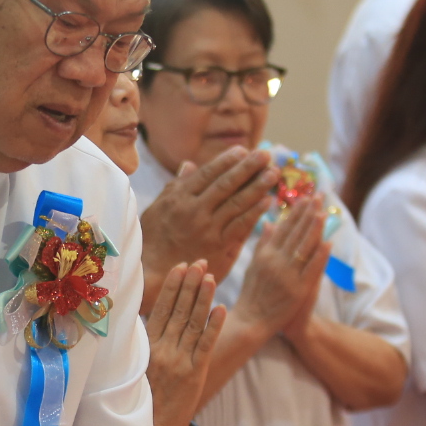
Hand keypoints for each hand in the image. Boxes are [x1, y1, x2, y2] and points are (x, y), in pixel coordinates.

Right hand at [138, 147, 277, 304]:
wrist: (153, 275)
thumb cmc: (153, 240)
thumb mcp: (156, 209)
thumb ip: (175, 187)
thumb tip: (189, 165)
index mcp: (178, 199)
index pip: (208, 174)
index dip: (227, 160)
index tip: (243, 149)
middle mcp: (194, 211)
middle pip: (226, 184)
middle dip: (247, 168)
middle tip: (265, 155)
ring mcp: (207, 229)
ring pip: (237, 203)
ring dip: (257, 187)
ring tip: (273, 174)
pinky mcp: (218, 247)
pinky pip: (240, 226)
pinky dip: (255, 212)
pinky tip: (267, 201)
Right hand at [143, 261, 223, 425]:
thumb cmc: (142, 397)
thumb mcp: (138, 367)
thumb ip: (147, 343)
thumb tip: (151, 318)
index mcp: (148, 346)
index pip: (162, 309)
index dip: (173, 287)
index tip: (181, 267)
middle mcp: (163, 349)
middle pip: (179, 310)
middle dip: (190, 284)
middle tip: (200, 262)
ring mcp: (179, 361)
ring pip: (193, 323)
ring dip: (203, 298)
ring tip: (211, 276)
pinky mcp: (194, 373)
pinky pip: (205, 345)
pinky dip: (214, 326)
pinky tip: (222, 308)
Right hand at [232, 198, 329, 344]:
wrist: (252, 322)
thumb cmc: (252, 295)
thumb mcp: (253, 266)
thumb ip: (263, 244)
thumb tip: (270, 222)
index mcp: (265, 254)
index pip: (283, 228)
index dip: (296, 212)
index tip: (306, 197)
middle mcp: (275, 261)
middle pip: (295, 233)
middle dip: (308, 213)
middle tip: (319, 196)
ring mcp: (287, 275)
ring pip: (303, 247)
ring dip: (314, 228)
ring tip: (323, 212)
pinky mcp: (298, 289)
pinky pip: (311, 269)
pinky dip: (320, 256)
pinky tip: (328, 242)